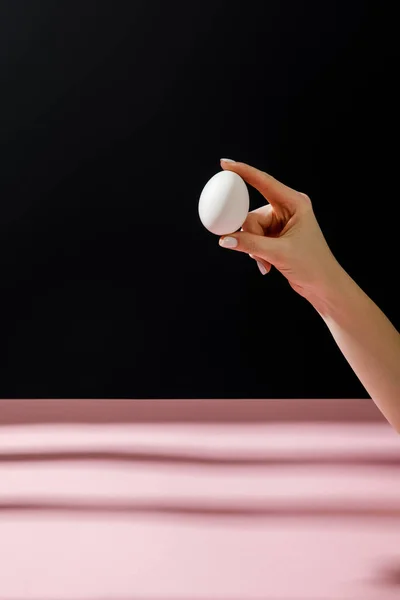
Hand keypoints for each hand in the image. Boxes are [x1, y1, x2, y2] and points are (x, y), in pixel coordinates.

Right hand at [219, 159, 341, 300]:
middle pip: (252, 214)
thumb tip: (225, 238)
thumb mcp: (278, 253)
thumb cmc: (312, 265)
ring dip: (253, 248)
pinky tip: (267, 264)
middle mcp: (287, 209)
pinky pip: (253, 239)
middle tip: (255, 251)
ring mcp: (280, 223)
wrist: (323, 286)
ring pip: (251, 229)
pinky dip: (256, 252)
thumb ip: (249, 244)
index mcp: (295, 203)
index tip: (225, 164)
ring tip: (267, 261)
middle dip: (250, 235)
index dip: (243, 171)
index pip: (264, 182)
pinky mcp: (275, 236)